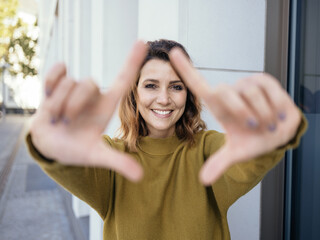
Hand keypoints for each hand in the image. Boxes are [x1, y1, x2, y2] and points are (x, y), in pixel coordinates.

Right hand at [30, 41, 146, 181]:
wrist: (51, 146)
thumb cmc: (77, 149)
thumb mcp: (97, 156)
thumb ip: (119, 162)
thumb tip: (141, 176)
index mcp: (106, 106)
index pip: (123, 79)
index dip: (133, 61)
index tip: (143, 42)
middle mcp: (93, 94)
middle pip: (89, 83)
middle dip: (75, 105)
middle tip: (67, 121)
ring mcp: (74, 88)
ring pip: (70, 82)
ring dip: (59, 105)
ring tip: (58, 118)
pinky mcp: (56, 84)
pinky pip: (57, 71)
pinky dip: (51, 82)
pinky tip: (50, 95)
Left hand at [169, 48, 300, 184]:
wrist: (278, 136)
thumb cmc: (253, 140)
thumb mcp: (236, 152)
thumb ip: (220, 162)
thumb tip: (204, 179)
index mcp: (218, 106)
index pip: (198, 84)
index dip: (185, 69)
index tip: (173, 53)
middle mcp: (230, 92)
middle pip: (226, 91)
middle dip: (242, 112)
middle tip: (255, 126)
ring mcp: (247, 84)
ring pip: (250, 93)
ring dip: (262, 113)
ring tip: (267, 123)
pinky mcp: (265, 80)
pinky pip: (269, 90)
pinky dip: (276, 106)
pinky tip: (277, 113)